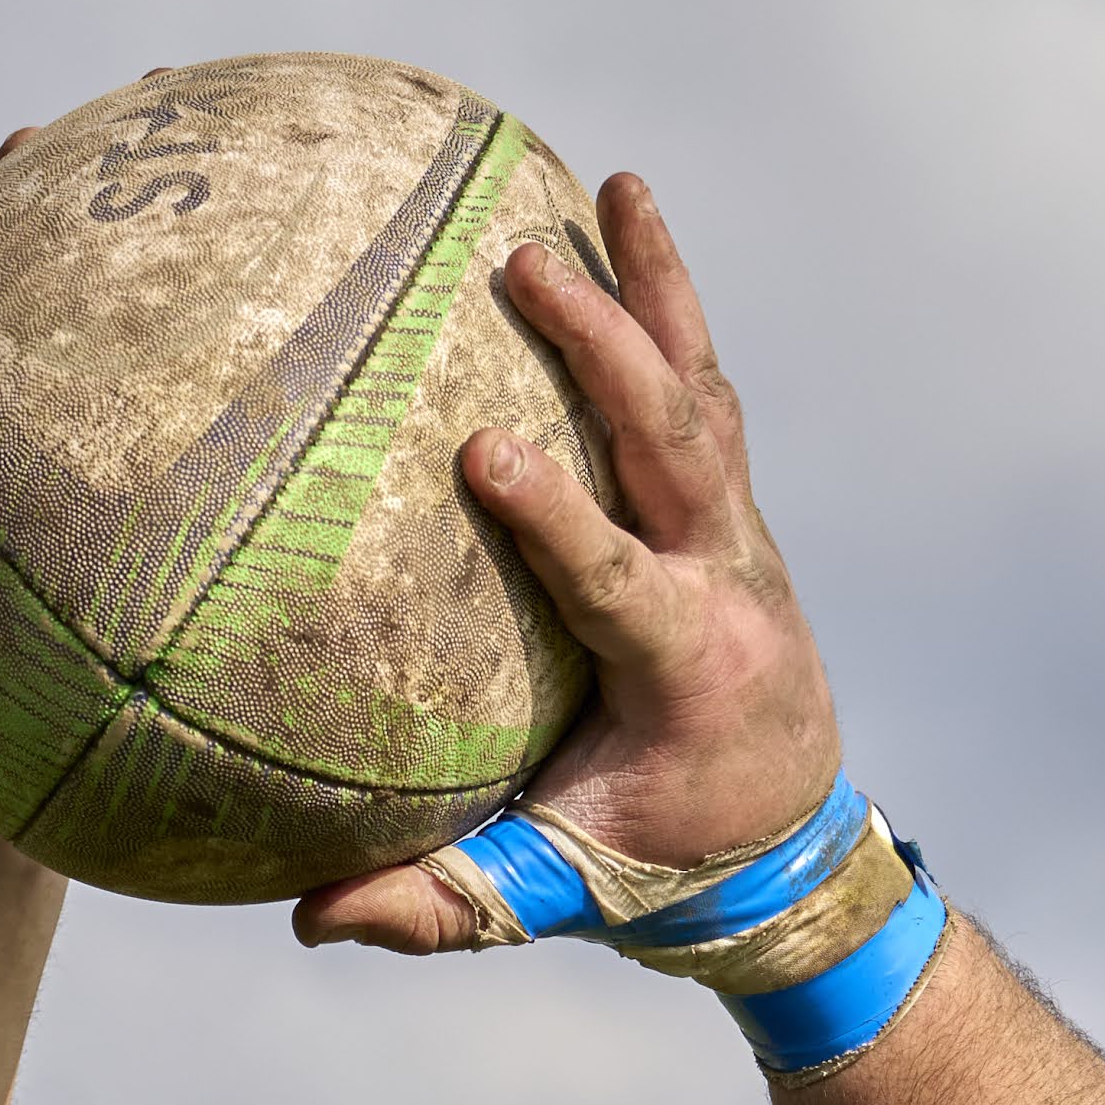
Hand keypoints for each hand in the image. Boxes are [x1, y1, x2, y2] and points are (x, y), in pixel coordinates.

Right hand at [296, 172, 841, 952]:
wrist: (790, 851)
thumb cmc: (653, 870)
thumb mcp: (553, 895)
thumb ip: (442, 904)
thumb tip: (313, 919)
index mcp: (686, 669)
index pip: (618, 578)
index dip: (559, 517)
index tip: (485, 450)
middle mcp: (731, 581)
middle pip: (675, 443)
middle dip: (607, 350)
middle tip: (525, 265)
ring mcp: (740, 536)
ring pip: (705, 393)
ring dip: (662, 289)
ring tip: (617, 185)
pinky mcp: (731, 512)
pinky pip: (702, 395)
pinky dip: (670, 309)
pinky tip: (624, 222)